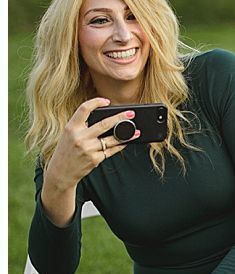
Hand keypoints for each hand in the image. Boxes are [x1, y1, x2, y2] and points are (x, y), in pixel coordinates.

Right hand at [40, 98, 138, 225]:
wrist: (60, 172)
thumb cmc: (66, 151)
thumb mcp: (68, 135)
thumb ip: (82, 126)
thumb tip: (106, 119)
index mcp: (71, 127)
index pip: (84, 109)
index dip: (96, 102)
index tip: (107, 101)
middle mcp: (79, 137)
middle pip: (104, 124)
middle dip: (120, 117)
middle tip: (131, 113)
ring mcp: (88, 149)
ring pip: (112, 139)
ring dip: (127, 135)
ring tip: (136, 131)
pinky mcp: (95, 159)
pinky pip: (111, 150)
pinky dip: (120, 146)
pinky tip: (126, 142)